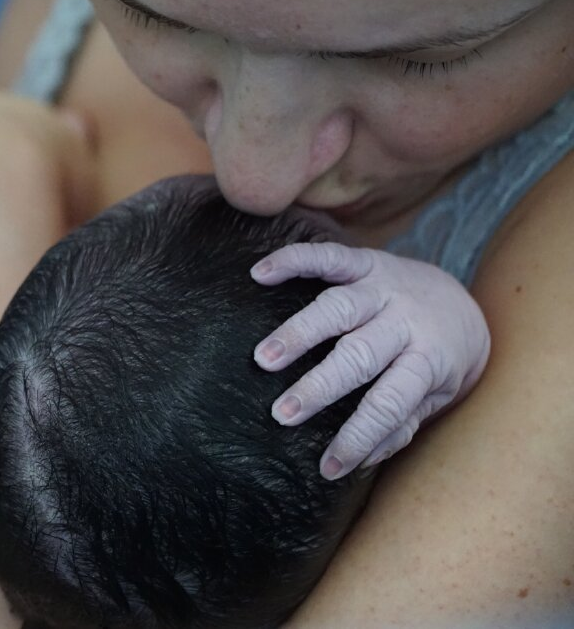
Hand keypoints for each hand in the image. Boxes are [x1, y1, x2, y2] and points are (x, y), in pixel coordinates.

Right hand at [251, 243, 490, 479]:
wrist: (464, 304)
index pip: (390, 403)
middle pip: (360, 354)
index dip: (359, 436)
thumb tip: (359, 462)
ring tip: (264, 358)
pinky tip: (259, 274)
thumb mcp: (433, 399)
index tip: (327, 466)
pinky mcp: (367, 261)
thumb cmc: (439, 362)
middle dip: (320, 386)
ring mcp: (385, 287)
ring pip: (339, 307)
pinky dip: (293, 261)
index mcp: (428, 360)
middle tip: (283, 413)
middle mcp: (406, 321)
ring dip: (299, 332)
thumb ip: (399, 425)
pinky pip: (329, 257)